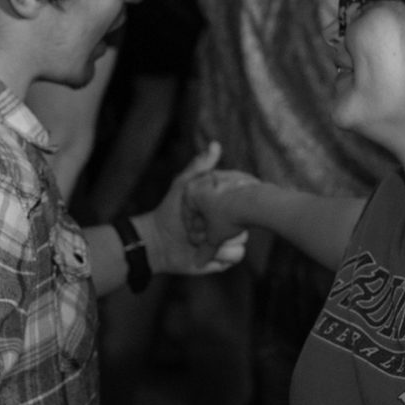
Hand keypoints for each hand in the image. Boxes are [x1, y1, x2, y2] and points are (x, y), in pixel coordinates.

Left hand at [143, 143, 248, 275]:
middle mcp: (231, 223)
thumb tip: (215, 145)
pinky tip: (202, 253)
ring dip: (219, 242)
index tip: (211, 206)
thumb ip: (199, 167)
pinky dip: (219, 254)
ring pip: (242, 241)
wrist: (158, 241)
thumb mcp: (185, 185)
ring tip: (197, 240)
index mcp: (225, 206)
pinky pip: (236, 255)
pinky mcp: (224, 259)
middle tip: (198, 226)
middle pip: (245, 224)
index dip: (228, 206)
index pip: (243, 204)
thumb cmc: (170, 211)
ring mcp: (229, 241)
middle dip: (221, 226)